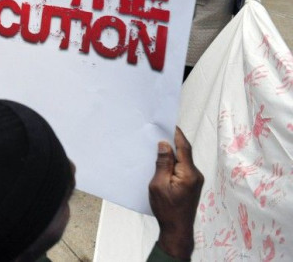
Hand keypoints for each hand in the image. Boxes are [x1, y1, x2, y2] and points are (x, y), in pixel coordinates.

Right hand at [149, 127, 203, 259]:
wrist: (177, 230)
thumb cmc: (166, 209)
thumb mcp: (158, 185)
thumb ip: (163, 163)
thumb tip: (164, 144)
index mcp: (188, 173)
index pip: (184, 148)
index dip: (176, 134)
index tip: (168, 123)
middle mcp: (195, 174)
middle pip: (184, 152)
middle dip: (173, 141)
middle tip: (159, 131)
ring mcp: (195, 180)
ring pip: (183, 160)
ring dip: (172, 152)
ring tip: (158, 145)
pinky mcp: (191, 184)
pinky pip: (182, 168)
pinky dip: (173, 162)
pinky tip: (163, 161)